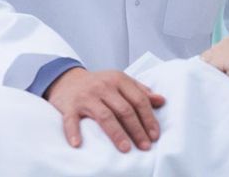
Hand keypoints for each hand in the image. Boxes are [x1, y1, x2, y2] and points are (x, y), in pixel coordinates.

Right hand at [44, 68, 164, 151]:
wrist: (67, 80)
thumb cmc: (98, 84)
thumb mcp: (120, 82)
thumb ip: (140, 91)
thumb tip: (161, 100)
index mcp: (119, 80)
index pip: (138, 100)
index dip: (148, 118)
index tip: (154, 135)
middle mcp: (103, 87)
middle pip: (124, 110)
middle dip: (137, 129)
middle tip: (144, 145)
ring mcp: (86, 97)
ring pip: (104, 116)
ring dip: (116, 133)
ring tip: (126, 148)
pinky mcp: (70, 106)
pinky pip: (71, 120)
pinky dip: (73, 132)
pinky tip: (78, 144)